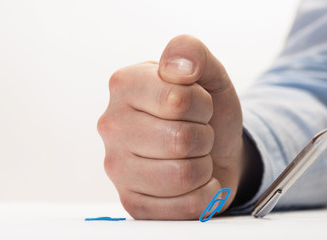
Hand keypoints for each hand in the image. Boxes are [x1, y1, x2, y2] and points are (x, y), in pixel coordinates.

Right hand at [98, 35, 254, 219]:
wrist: (215, 151)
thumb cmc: (208, 113)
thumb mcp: (209, 74)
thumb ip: (191, 53)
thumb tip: (176, 68)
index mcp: (124, 85)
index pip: (177, 100)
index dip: (202, 105)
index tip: (198, 105)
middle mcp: (111, 126)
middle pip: (180, 140)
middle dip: (204, 137)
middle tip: (196, 133)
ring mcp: (117, 168)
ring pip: (182, 174)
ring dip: (203, 166)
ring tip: (193, 156)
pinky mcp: (132, 202)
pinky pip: (183, 206)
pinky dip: (203, 193)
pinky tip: (193, 181)